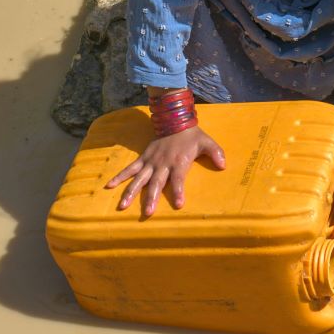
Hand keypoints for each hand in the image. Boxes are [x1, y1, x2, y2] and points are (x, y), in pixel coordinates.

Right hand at [105, 126, 225, 216]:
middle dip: (151, 197)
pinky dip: (120, 176)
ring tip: (123, 206)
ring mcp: (151, 161)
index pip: (179, 179)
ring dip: (131, 192)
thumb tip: (223, 165)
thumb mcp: (207, 143)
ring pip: (139, 178)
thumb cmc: (192, 136)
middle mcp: (163, 164)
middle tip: (148, 212)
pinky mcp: (143, 158)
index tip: (179, 204)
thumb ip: (216, 153)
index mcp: (178, 162)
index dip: (179, 191)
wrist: (175, 121)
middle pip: (156, 183)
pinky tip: (109, 186)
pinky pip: (130, 168)